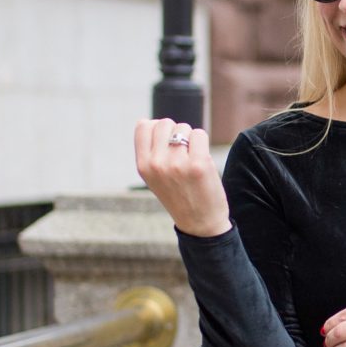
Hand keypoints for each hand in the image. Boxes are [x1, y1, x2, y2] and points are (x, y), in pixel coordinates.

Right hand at [133, 119, 231, 237]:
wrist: (200, 224)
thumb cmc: (178, 196)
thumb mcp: (154, 177)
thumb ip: (151, 152)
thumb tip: (155, 122)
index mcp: (143, 166)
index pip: (143, 125)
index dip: (157, 129)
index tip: (166, 143)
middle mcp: (156, 164)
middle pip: (165, 123)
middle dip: (175, 133)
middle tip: (182, 154)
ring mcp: (177, 163)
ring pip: (184, 128)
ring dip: (190, 139)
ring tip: (191, 160)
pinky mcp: (199, 164)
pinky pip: (200, 134)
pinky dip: (202, 144)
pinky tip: (202, 161)